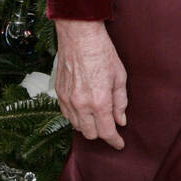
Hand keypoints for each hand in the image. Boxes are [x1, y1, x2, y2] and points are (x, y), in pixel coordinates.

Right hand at [54, 19, 127, 148]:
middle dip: (102, 133)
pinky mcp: (59, 94)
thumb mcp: (119, 76)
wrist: (79, 36)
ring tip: (97, 116)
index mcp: (99, 102)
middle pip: (90, 134)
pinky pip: (67, 115)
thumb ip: (120, 102)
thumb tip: (121, 120)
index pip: (107, 132)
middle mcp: (81, 104)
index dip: (115, 141)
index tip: (120, 144)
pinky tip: (84, 109)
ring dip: (88, 126)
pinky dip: (76, 117)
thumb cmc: (102, 52)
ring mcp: (67, 100)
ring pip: (77, 126)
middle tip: (110, 126)